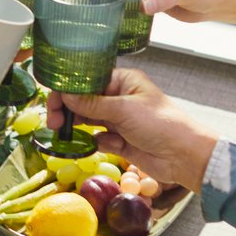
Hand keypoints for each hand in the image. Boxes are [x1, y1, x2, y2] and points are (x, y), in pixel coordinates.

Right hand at [44, 69, 218, 192]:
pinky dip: (96, 142)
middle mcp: (118, 97)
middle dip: (67, 110)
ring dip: (77, 127)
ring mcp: (118, 119)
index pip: (87, 80)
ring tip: (64, 133)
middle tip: (53, 123)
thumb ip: (91, 104)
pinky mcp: (119, 140)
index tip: (52, 103)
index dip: (68, 89)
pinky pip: (98, 139)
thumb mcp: (123, 109)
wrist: (183, 156)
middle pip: (83, 100)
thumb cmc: (161, 123)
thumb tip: (64, 96)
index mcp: (123, 81)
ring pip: (88, 120)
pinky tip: (104, 145)